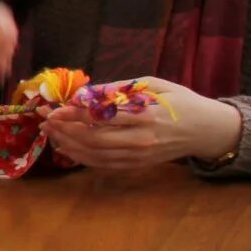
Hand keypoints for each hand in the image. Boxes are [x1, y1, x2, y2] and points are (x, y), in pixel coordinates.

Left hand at [40, 77, 244, 170]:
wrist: (206, 130)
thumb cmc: (180, 102)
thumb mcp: (154, 85)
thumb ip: (118, 88)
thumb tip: (84, 93)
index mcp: (147, 115)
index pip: (102, 117)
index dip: (74, 114)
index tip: (53, 109)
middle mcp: (142, 138)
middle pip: (94, 138)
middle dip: (65, 130)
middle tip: (44, 121)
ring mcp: (140, 155)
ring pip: (96, 154)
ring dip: (68, 144)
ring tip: (49, 133)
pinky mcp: (138, 165)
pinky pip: (104, 164)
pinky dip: (81, 157)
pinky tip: (66, 147)